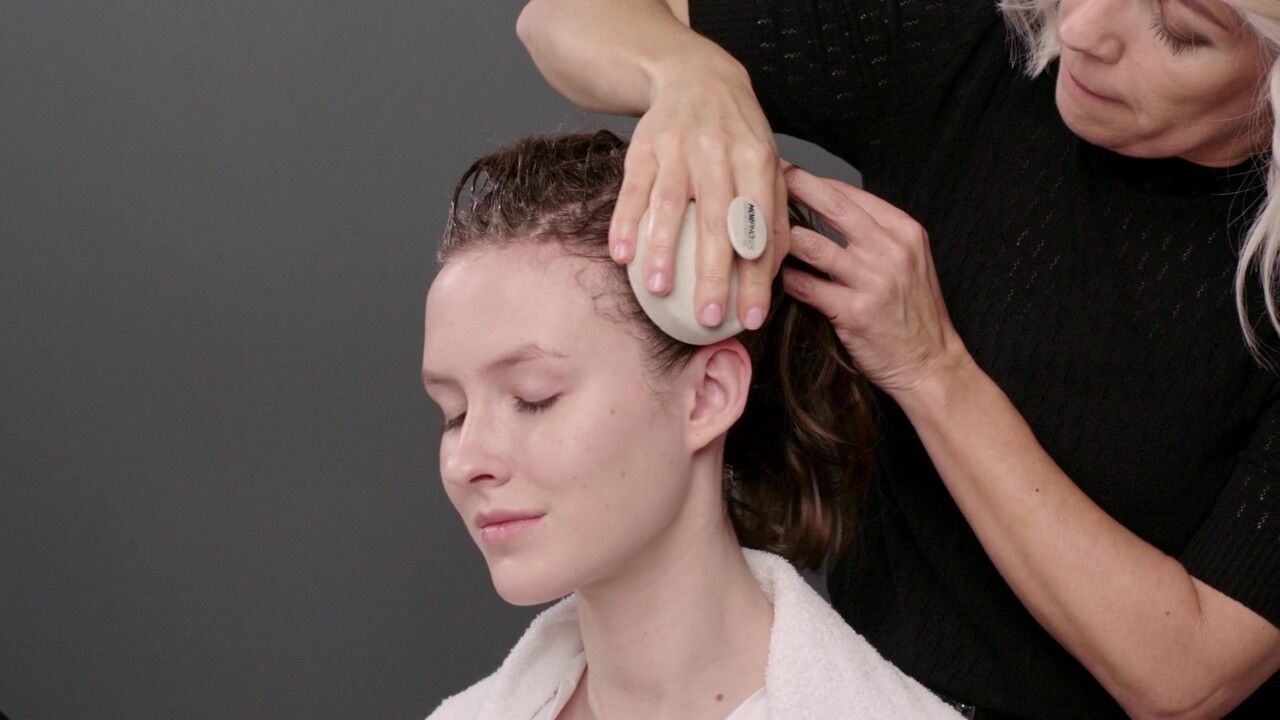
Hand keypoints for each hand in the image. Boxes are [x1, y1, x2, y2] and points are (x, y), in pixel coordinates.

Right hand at [609, 62, 789, 329]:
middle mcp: (718, 154)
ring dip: (663, 250)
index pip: (759, 228)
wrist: (697, 76)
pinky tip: (622, 255)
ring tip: (659, 290)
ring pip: (670, 205)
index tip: (752, 318)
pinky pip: (633, 190)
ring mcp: (678, 150)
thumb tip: (772, 274)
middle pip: (716, 221)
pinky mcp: (644, 148)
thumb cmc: (738, 133)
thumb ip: (772, 214)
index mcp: (757, 161)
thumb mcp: (768, 163)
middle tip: (708, 317)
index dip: (757, 277)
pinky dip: (625, 223)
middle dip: (713, 274)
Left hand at [780, 166, 969, 395]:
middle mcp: (891, 249)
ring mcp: (873, 280)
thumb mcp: (908, 262)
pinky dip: (784, 281)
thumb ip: (874, 236)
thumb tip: (827, 210)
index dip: (813, 180)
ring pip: (811, 245)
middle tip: (760, 181)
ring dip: (780, 239)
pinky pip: (805, 286)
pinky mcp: (854, 312)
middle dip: (792, 188)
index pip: (850, 194)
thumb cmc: (913, 314)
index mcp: (903, 231)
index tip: (785, 173)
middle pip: (832, 206)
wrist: (930, 363)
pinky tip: (769, 280)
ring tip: (757, 235)